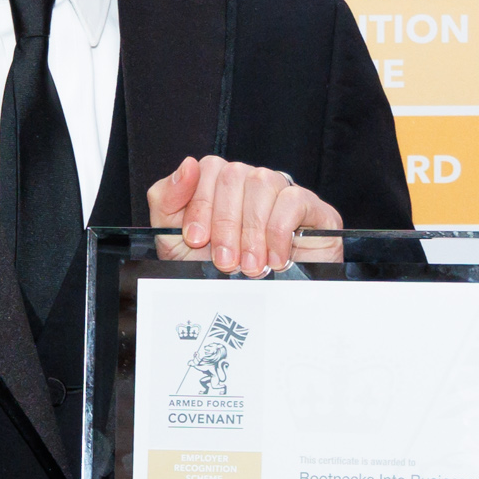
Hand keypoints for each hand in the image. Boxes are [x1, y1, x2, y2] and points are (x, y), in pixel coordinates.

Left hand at [148, 156, 343, 275]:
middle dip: (224, 223)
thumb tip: (187, 165)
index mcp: (220, 186)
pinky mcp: (312, 207)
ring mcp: (282, 192)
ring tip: (249, 266)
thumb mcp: (177, 243)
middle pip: (233, 175)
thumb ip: (167, 202)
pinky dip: (278, 232)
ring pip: (262, 183)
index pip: (209, 169)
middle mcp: (251, 183)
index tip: (195, 238)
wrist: (259, 312)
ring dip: (251, 231)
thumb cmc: (217, 274)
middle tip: (224, 261)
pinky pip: (293, 200)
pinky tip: (273, 258)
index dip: (200, 204)